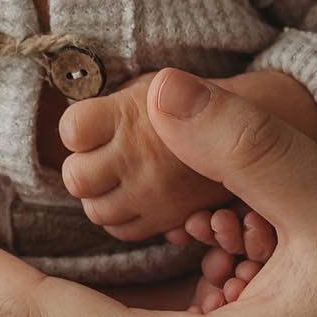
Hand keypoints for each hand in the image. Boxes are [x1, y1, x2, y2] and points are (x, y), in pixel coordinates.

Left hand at [59, 72, 228, 240]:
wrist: (243, 129)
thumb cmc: (189, 100)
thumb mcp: (152, 85)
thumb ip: (113, 104)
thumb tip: (78, 126)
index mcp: (130, 116)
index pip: (72, 130)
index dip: (76, 129)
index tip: (89, 127)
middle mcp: (138, 158)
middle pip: (77, 178)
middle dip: (81, 167)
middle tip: (98, 157)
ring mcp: (152, 193)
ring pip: (96, 211)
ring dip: (99, 195)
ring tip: (116, 177)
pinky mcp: (167, 218)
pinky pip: (122, 231)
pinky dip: (120, 217)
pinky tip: (131, 196)